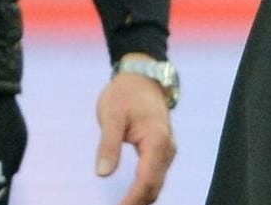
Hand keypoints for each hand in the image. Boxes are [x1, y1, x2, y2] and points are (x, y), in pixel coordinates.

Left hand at [95, 64, 175, 204]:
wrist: (142, 78)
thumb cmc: (125, 94)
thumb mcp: (111, 115)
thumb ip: (108, 145)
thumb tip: (103, 174)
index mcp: (157, 141)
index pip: (146, 181)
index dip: (131, 200)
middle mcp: (168, 149)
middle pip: (154, 188)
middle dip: (136, 203)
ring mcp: (167, 151)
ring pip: (156, 185)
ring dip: (140, 200)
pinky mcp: (162, 152)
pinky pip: (155, 177)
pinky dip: (143, 191)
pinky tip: (129, 199)